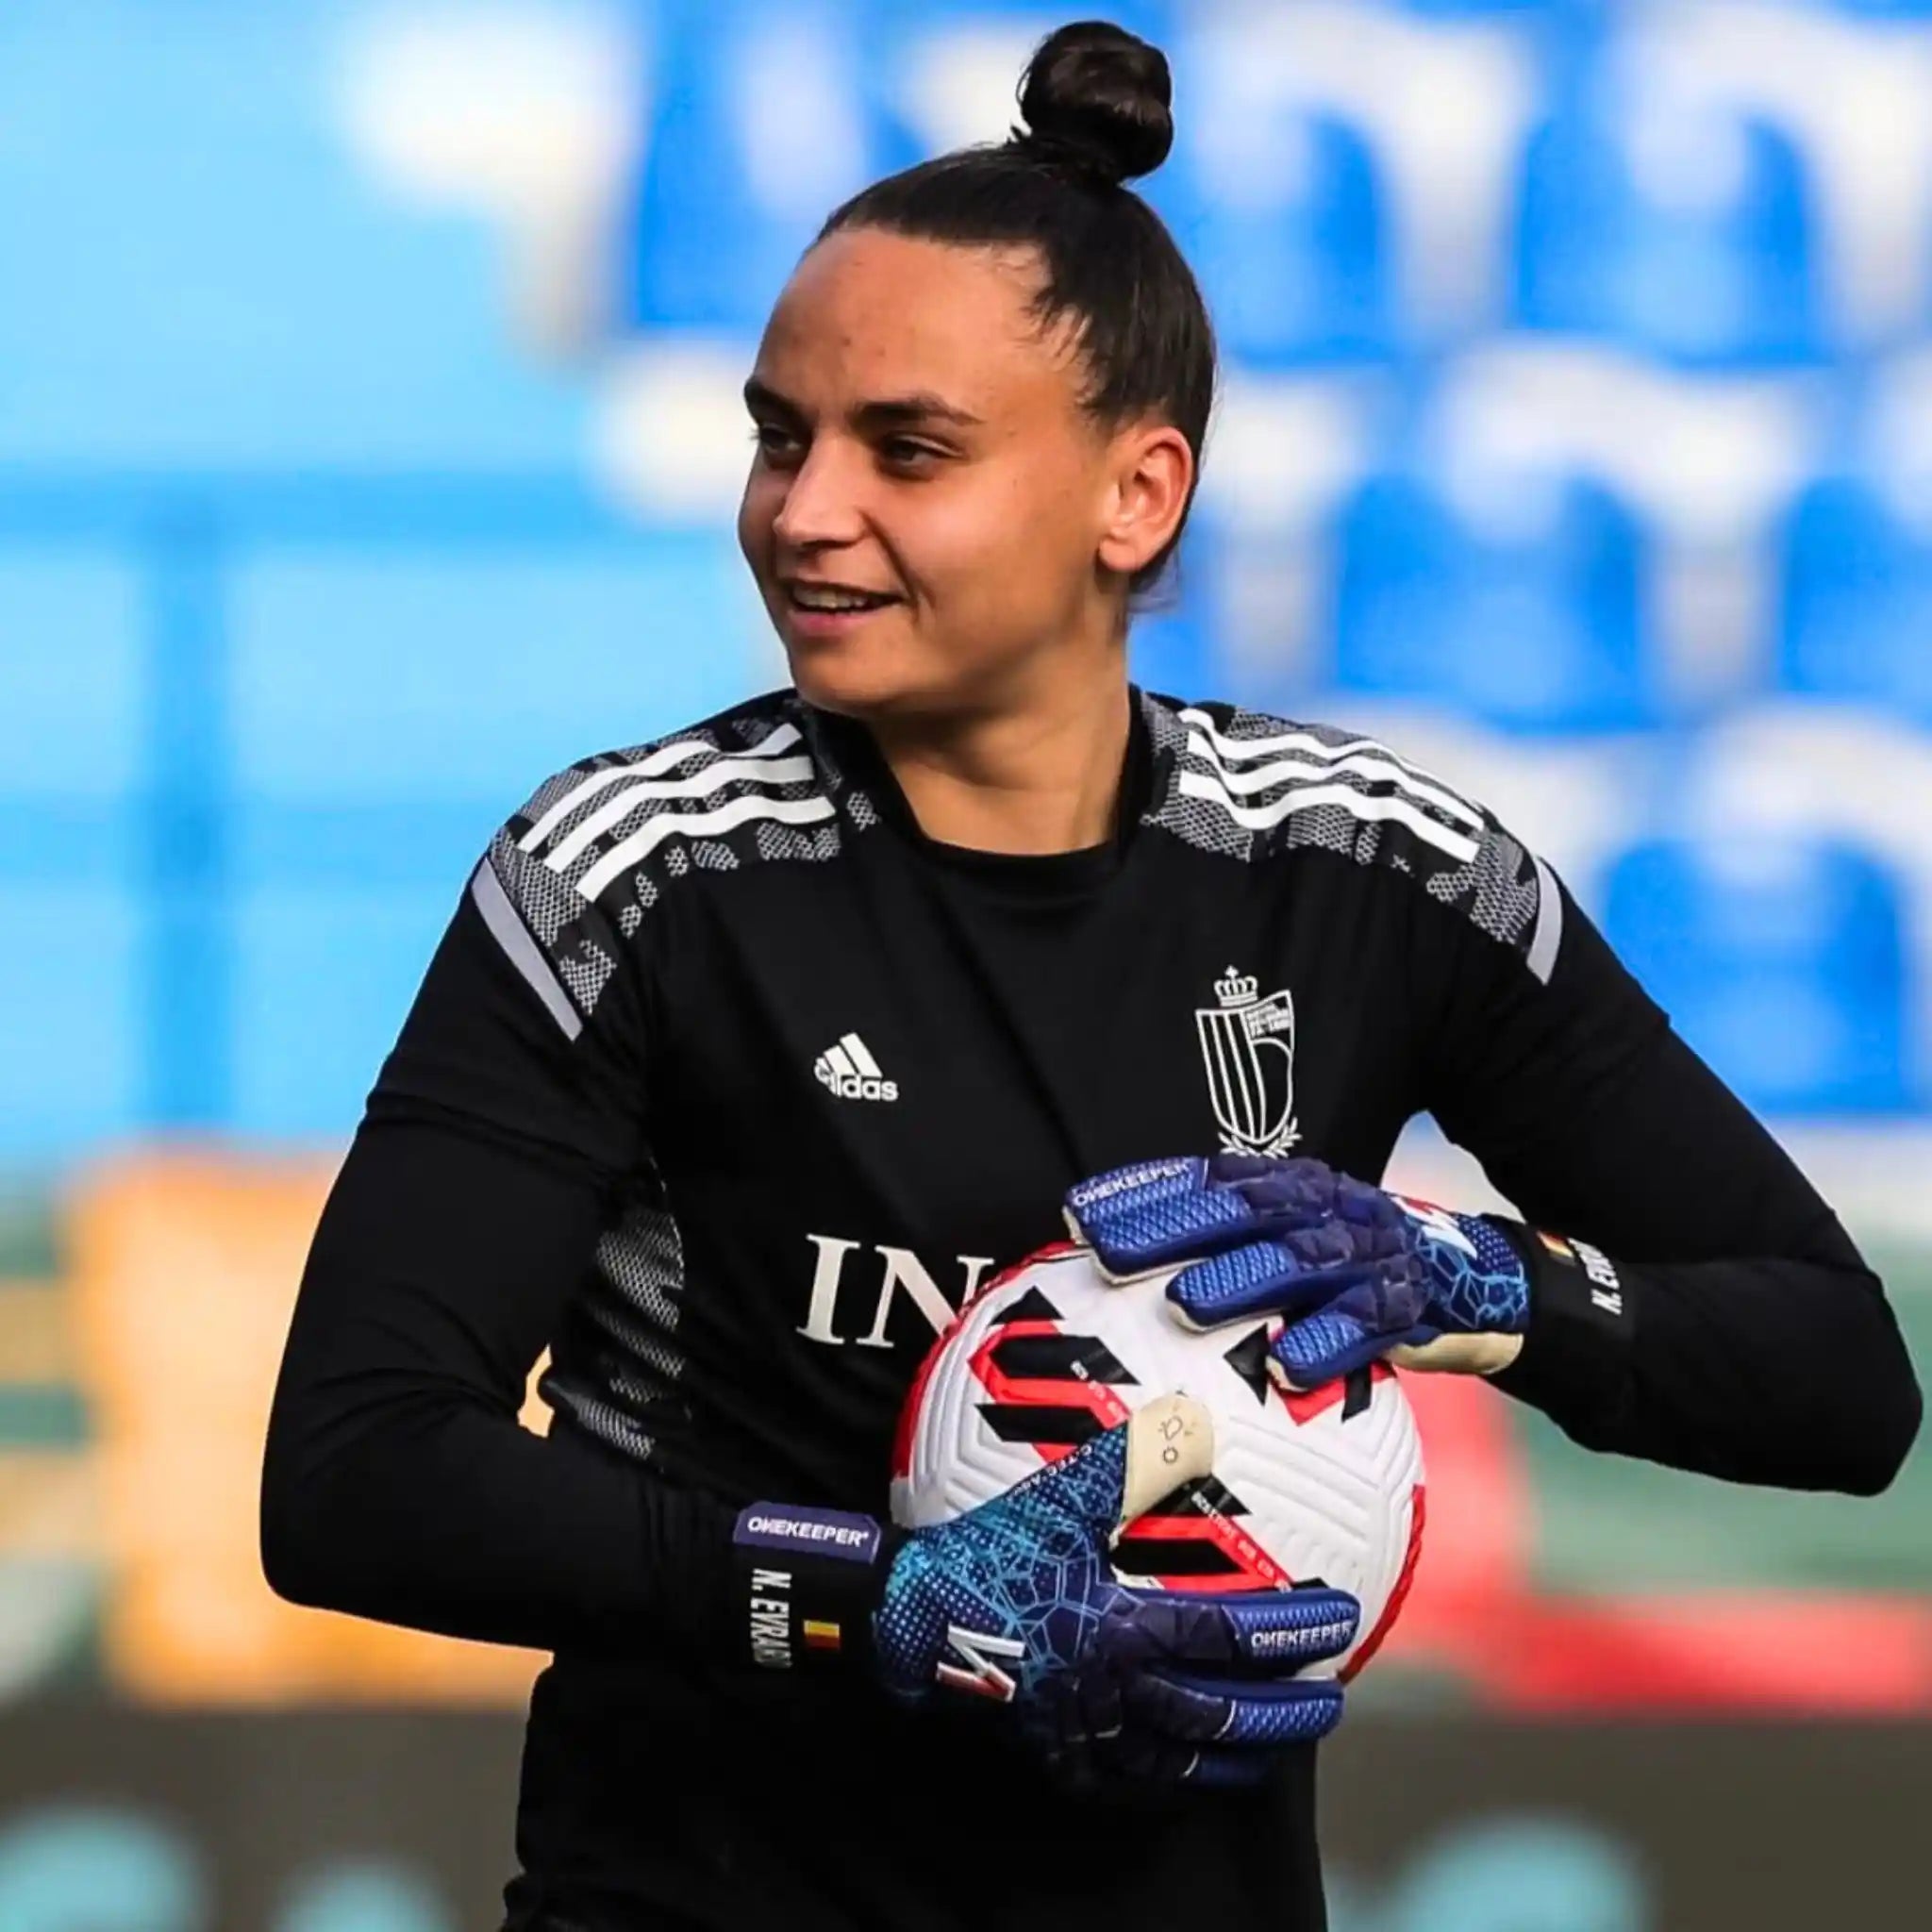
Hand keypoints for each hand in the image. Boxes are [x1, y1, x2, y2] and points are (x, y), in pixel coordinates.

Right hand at [874, 1393, 1359, 1787]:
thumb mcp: (1061, 1496)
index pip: (1228, 1635)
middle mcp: (1115, 1690)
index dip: (1290, 1629)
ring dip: (1236, 1759)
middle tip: (1331, 1702)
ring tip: (1277, 1754)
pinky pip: (1121, 1784)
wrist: (908, 1615)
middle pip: (1219, 1715)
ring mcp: (1085, 1731)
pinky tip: (1182, 1778)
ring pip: (1179, 1759)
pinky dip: (1164, 1785)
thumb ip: (1131, 1460)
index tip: (1341, 1620)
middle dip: (1284, 1713)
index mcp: (1125, 1629)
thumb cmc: (989, 1551)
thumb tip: (1192, 1418)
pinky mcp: (1053, 1753)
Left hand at [1064, 1154, 1529, 1385]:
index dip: (1143, 1191)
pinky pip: (1365, 1326)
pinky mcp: (1406, 1308)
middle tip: (1103, 1252)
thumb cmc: (1350, 1270)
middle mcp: (1324, 1209)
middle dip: (1168, 1229)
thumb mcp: (1290, 1243)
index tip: (1076, 1212)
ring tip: (1181, 1307)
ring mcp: (1366, 1255)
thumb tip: (1113, 1266)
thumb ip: (1222, 1246)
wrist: (1473, 1284)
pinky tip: (1288, 1368)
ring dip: (1237, 1283)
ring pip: (1296, 1263)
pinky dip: (1327, 1344)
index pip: (1205, 1179)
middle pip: (1239, 1212)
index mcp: (1290, 1187)